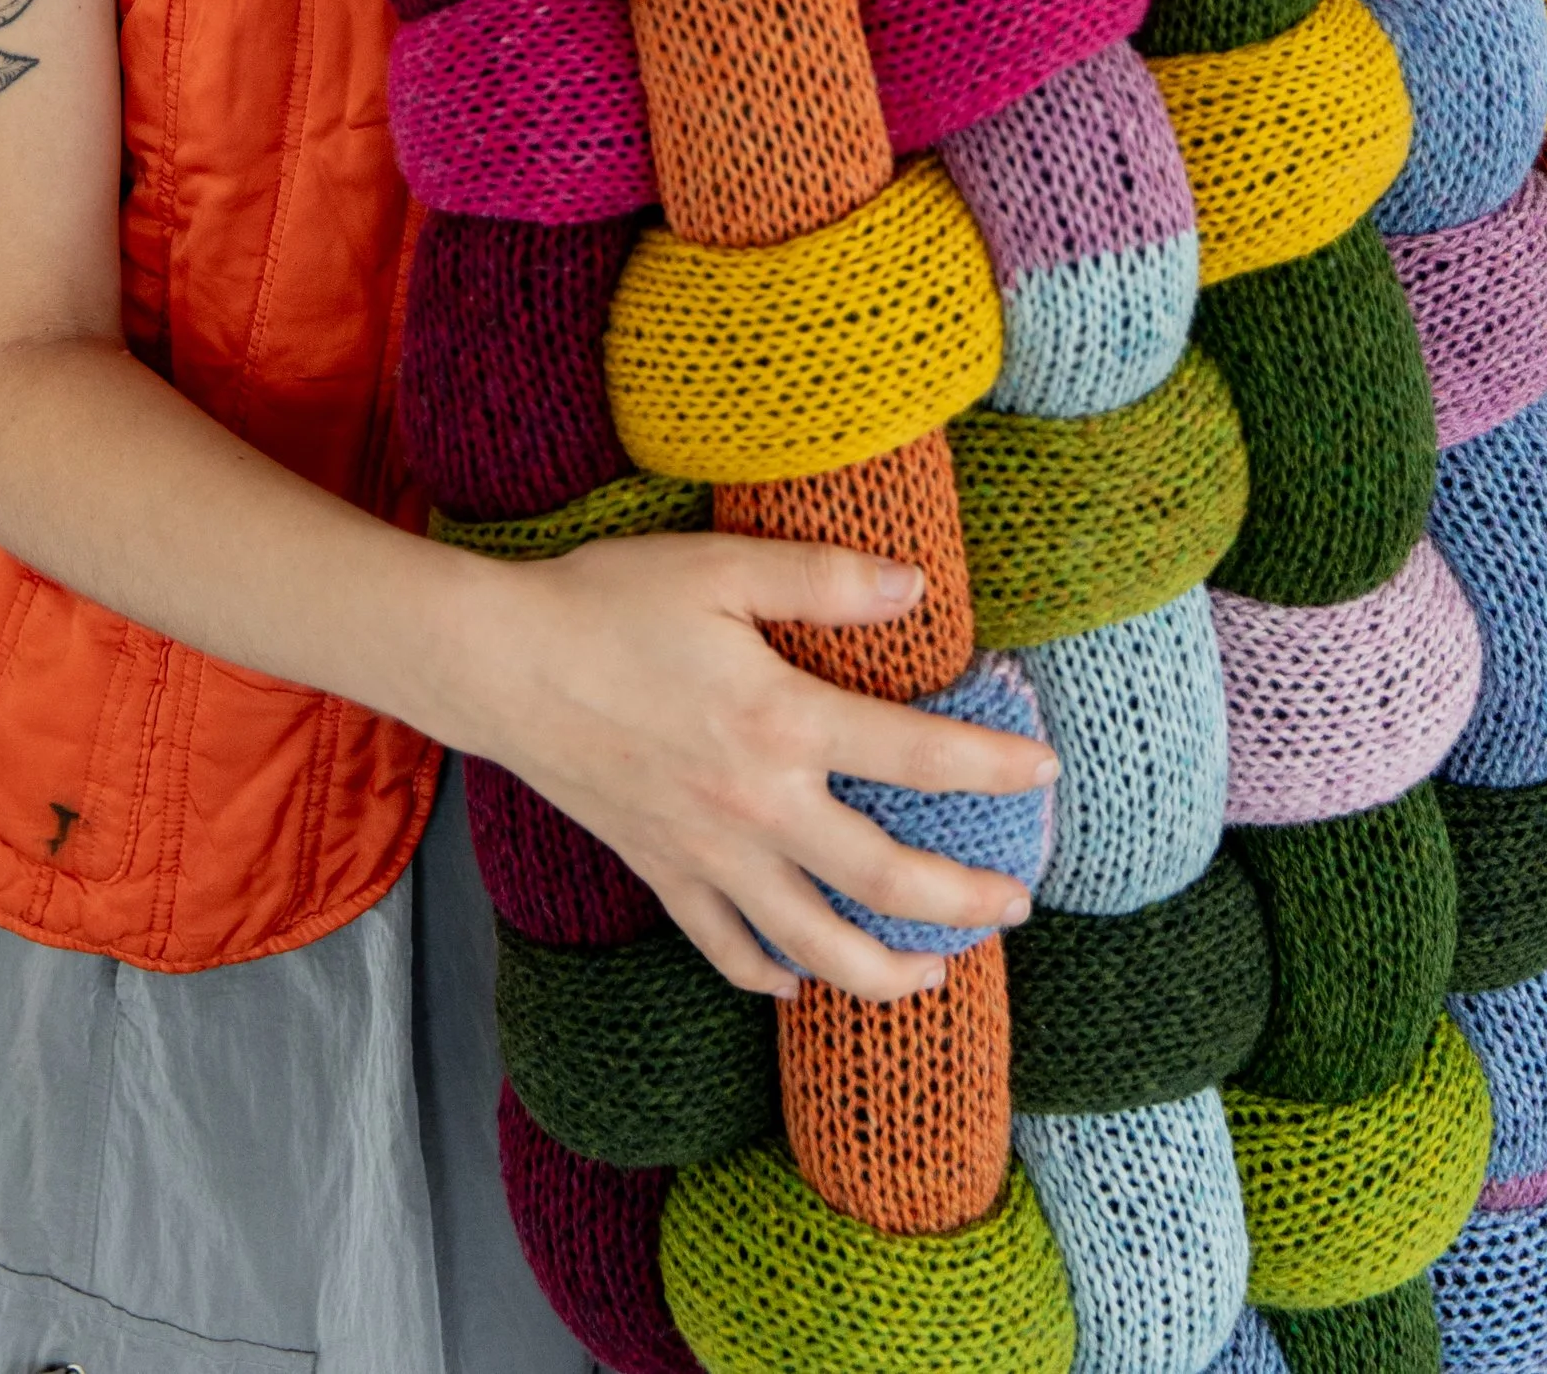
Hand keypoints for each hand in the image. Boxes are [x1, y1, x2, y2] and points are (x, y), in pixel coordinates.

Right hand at [451, 532, 1054, 1003]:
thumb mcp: (721, 567)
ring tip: (934, 975)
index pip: (916, 758)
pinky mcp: (660, 870)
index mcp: (781, 722)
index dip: (991, 769)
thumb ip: (824, 580)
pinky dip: (767, 973)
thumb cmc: (608, 602)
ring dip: (882, 969)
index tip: (1045, 774)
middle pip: (883, 880)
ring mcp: (706, 852)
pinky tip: (798, 978)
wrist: (500, 664)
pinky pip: (723, 945)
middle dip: (962, 903)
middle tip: (1016, 907)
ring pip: (812, 942)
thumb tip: (916, 588)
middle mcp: (756, 805)